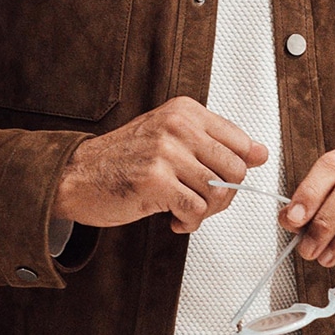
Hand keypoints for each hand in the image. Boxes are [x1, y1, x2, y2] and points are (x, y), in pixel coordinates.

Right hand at [53, 96, 268, 233]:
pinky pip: (195, 210)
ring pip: (217, 192)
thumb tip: (260, 153)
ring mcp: (166, 152)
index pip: (240, 141)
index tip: (223, 180)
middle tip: (203, 203)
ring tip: (185, 211)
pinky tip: (174, 220)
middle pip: (235, 170)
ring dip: (205, 212)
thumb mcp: (167, 138)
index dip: (238, 170)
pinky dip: (189, 223)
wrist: (75, 176)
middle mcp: (177, 127)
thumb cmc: (121, 160)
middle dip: (225, 195)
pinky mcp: (155, 181)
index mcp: (184, 111)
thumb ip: (212, 142)